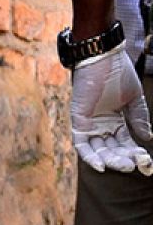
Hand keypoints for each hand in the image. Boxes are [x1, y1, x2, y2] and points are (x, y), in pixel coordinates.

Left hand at [71, 44, 152, 174]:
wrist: (103, 58)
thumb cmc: (118, 73)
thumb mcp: (134, 99)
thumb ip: (139, 118)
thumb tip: (147, 138)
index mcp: (116, 121)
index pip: (125, 143)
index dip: (135, 154)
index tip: (146, 164)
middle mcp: (101, 126)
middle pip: (112, 150)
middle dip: (123, 160)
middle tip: (135, 166)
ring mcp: (89, 125)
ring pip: (99, 150)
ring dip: (110, 160)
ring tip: (124, 166)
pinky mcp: (78, 122)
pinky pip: (82, 145)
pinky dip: (90, 157)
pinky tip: (101, 166)